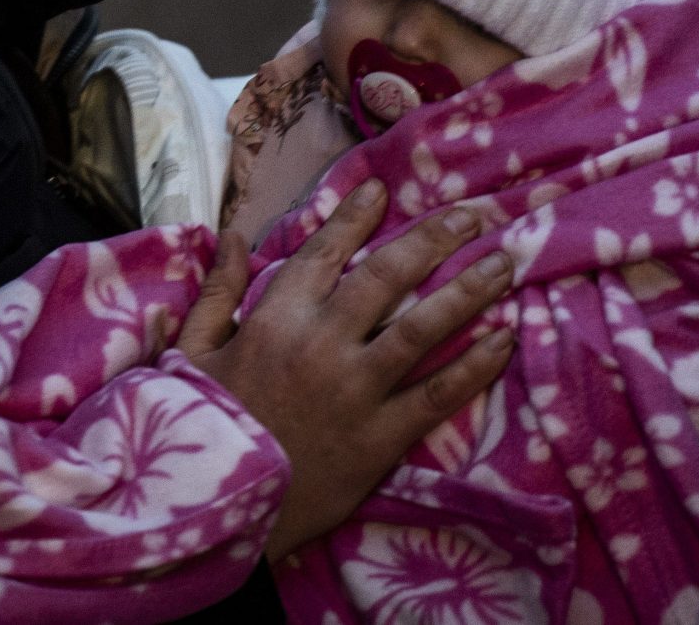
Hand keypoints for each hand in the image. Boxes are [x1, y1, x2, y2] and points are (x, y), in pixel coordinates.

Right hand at [176, 180, 515, 558]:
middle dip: (435, 238)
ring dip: (469, 291)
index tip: (384, 188)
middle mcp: (322, 342)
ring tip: (504, 264)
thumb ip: (218, 290)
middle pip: (388, 276)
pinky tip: (505, 340)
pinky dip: (475, 366)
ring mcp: (356, 390)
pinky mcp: (380, 438)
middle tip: (474, 213)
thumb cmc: (202, 427)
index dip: (356, 216)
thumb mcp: (193, 350)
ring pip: (423, 327)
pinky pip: (437, 394)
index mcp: (275, 318)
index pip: (325, 251)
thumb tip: (236, 232)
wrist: (213, 510)